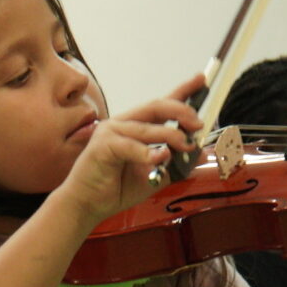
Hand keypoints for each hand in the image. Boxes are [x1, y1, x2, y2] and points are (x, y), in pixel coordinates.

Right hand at [51, 78, 202, 221]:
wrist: (86, 206)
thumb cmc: (115, 189)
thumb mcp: (155, 174)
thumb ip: (175, 162)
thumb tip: (201, 152)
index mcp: (134, 128)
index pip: (161, 104)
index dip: (182, 91)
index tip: (201, 80)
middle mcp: (122, 124)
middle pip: (156, 106)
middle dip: (182, 111)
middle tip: (198, 125)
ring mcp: (109, 133)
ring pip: (148, 127)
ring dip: (171, 135)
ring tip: (186, 146)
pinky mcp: (101, 146)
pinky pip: (131, 146)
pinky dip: (148, 152)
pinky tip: (159, 157)